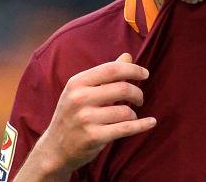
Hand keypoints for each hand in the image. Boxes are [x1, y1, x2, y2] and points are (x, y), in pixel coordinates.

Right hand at [21, 53, 155, 179]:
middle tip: (140, 99)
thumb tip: (128, 56)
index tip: (145, 73)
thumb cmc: (73, 114)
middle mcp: (79, 98)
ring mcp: (85, 119)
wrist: (55, 149)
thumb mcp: (82, 90)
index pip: (112, 69)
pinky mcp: (93, 137)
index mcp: (77, 82)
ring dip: (133, 113)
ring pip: (125, 111)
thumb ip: (106, 74)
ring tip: (129, 116)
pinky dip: (142, 125)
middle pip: (122, 89)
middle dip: (137, 93)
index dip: (133, 70)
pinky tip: (151, 122)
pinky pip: (126, 128)